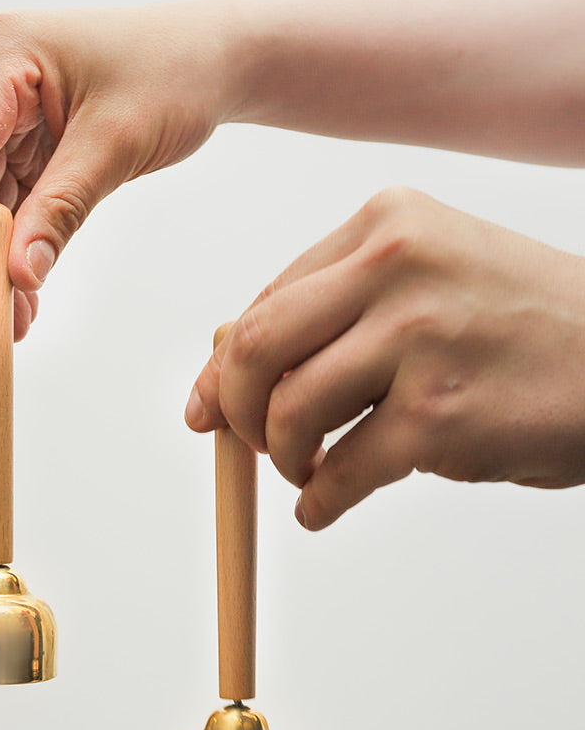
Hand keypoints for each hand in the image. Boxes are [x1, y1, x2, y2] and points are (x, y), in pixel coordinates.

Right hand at [0, 2, 236, 338]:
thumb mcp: (116, 144)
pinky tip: (24, 297)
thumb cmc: (174, 72)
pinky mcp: (33, 146)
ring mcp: (12, 119)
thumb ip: (62, 208)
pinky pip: (19, 206)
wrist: (215, 60)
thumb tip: (19, 274)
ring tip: (6, 323)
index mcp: (3, 56)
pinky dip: (22, 250)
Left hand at [186, 188, 584, 528]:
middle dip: (233, 409)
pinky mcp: (440, 414)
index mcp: (385, 224)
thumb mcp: (429, 279)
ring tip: (305, 470)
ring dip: (283, 458)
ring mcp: (419, 338)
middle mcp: (396, 266)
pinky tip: (322, 506)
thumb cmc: (521, 324)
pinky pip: (341, 472)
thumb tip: (220, 376)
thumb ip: (332, 313)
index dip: (224, 366)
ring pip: (289, 411)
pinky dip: (319, 502)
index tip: (208, 407)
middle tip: (249, 443)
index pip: (267, 302)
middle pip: (254, 348)